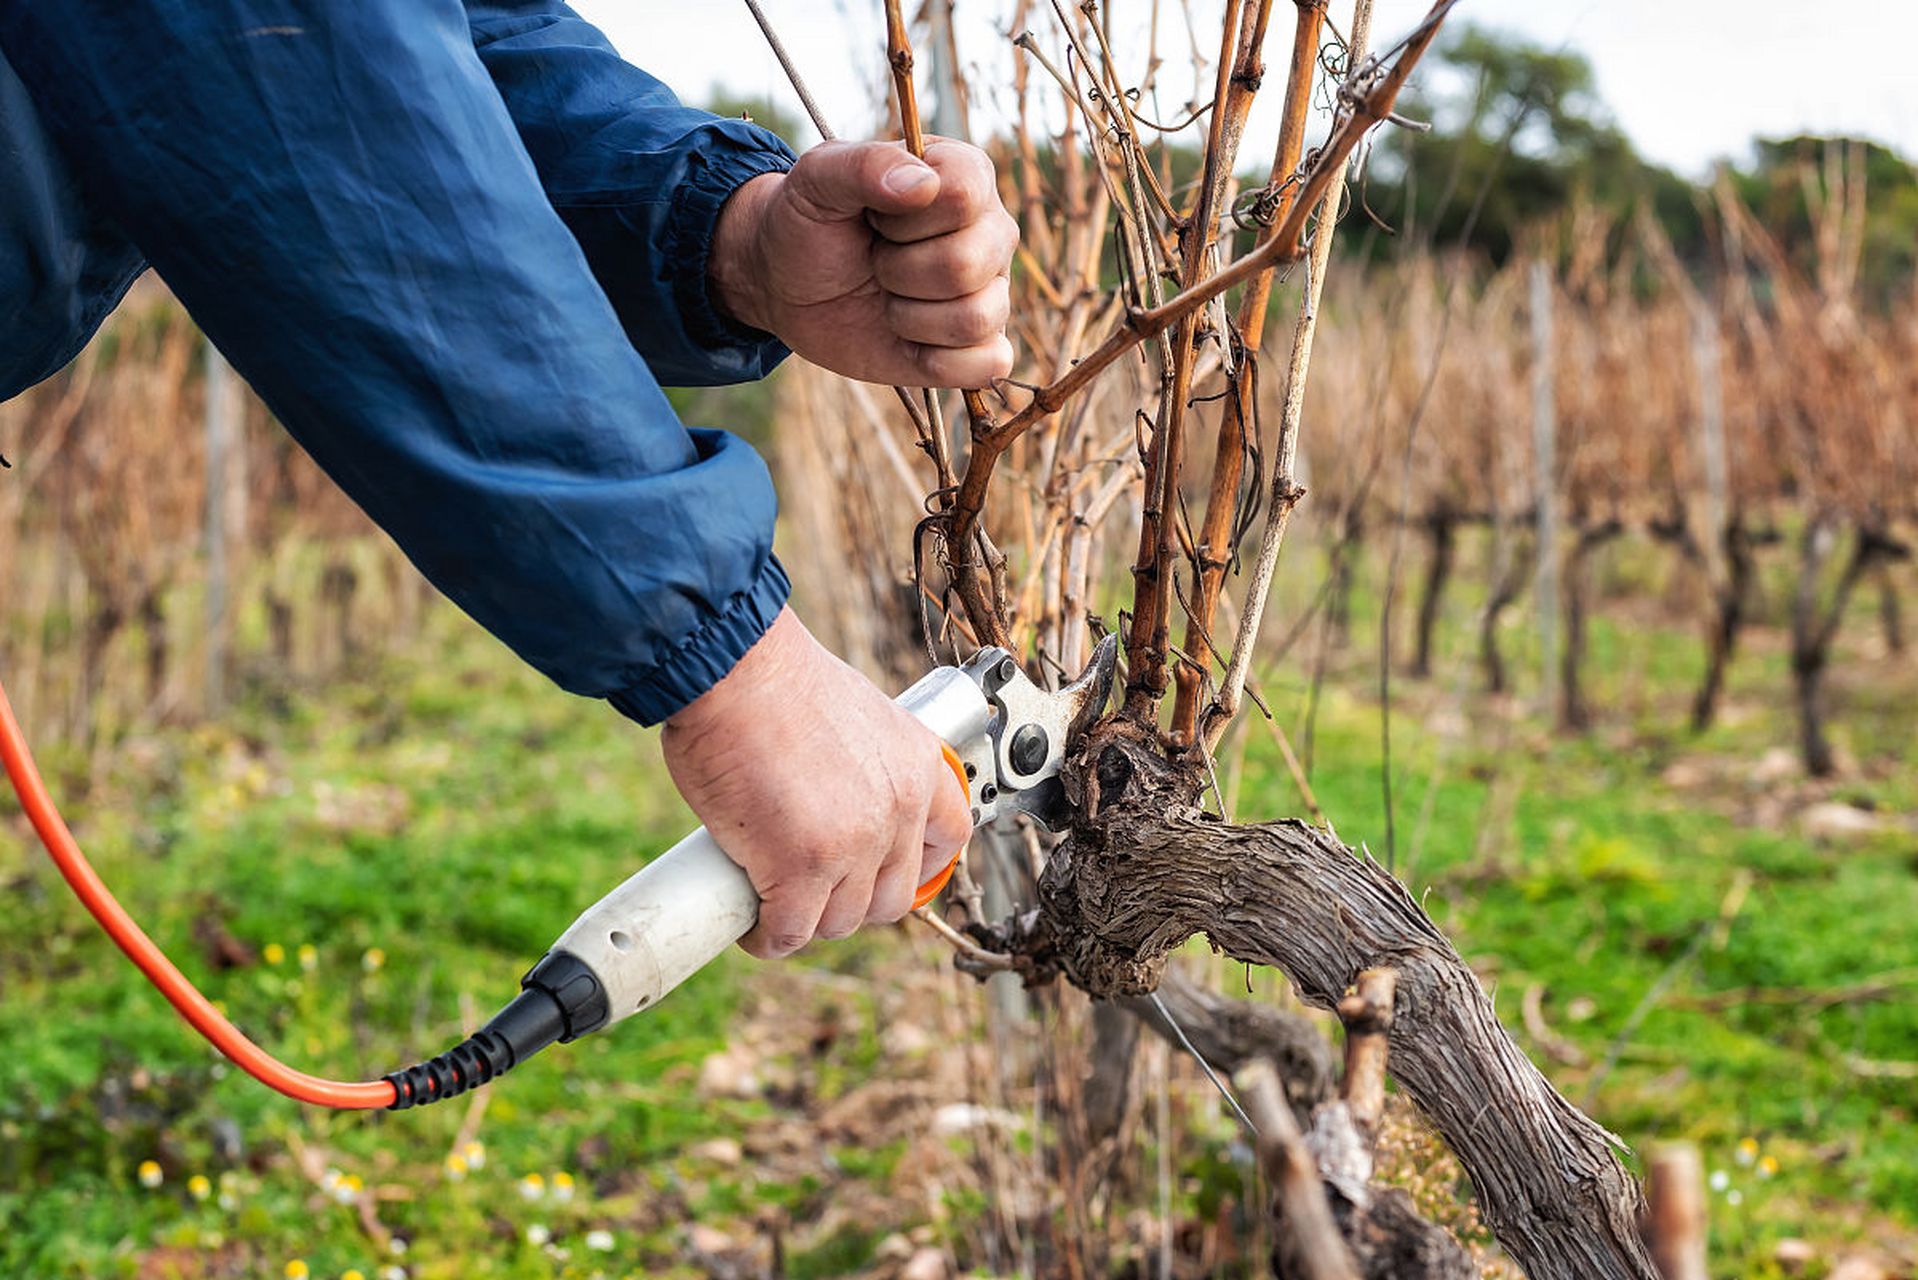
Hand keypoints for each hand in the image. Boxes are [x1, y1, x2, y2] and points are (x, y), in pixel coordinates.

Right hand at [660, 606, 974, 958]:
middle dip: (851, 902)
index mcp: (917, 764)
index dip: (916, 865)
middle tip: (812, 887)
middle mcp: (898, 808)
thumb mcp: (854, 712)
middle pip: (891, 897)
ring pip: (840, 921)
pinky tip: (751, 924)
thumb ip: (863, 762)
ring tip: (773, 901)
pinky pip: (789, 931)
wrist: (733, 667)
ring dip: (806, 919)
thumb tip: (835, 799)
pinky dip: (767, 937)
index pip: (950, 838)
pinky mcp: (800, 868)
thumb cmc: (773, 678)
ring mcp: (853, 843)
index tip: (883, 871)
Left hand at [709, 139, 1018, 388]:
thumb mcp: (816, 179)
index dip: (905, 218)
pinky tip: (907, 341)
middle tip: (874, 260)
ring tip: (887, 297)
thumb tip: (922, 185)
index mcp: (964, 176)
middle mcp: (990, 232)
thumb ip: (865, 164)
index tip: (874, 216)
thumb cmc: (810, 223)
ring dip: (909, 317)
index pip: (962, 196)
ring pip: (975, 319)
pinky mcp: (980, 344)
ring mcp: (990, 290)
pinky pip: (991, 363)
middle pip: (966, 265)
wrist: (789, 285)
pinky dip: (939, 361)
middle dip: (897, 271)